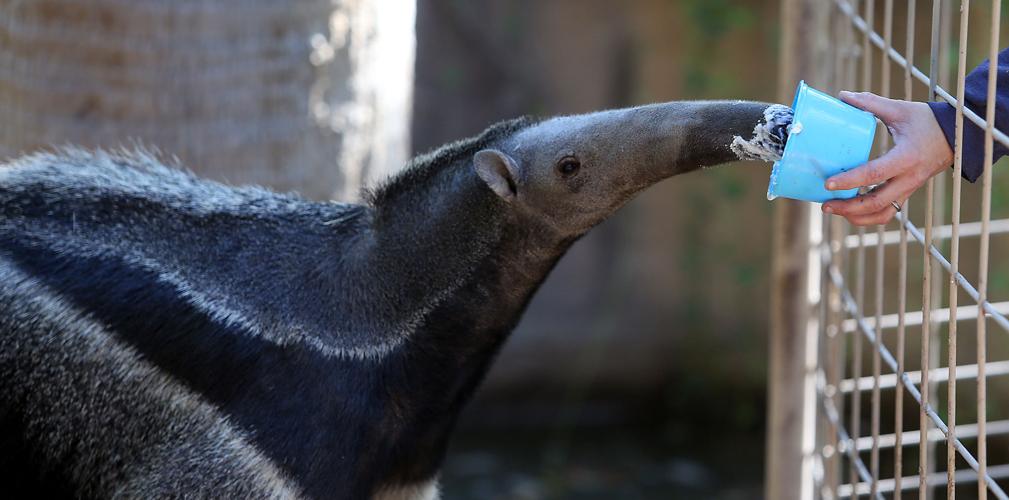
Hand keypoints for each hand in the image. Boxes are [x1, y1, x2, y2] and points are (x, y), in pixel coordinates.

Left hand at [821, 91, 953, 225]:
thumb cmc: (928, 121)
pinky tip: (849, 211)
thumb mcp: (900, 110)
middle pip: (876, 202)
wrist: (957, 136)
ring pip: (882, 214)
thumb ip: (871, 103)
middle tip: (824, 204)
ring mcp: (909, 189)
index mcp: (906, 156)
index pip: (874, 174)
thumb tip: (842, 96)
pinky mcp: (907, 193)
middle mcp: (909, 178)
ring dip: (855, 216)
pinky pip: (887, 213)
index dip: (849, 181)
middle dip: (847, 207)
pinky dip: (867, 216)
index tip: (828, 183)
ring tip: (832, 209)